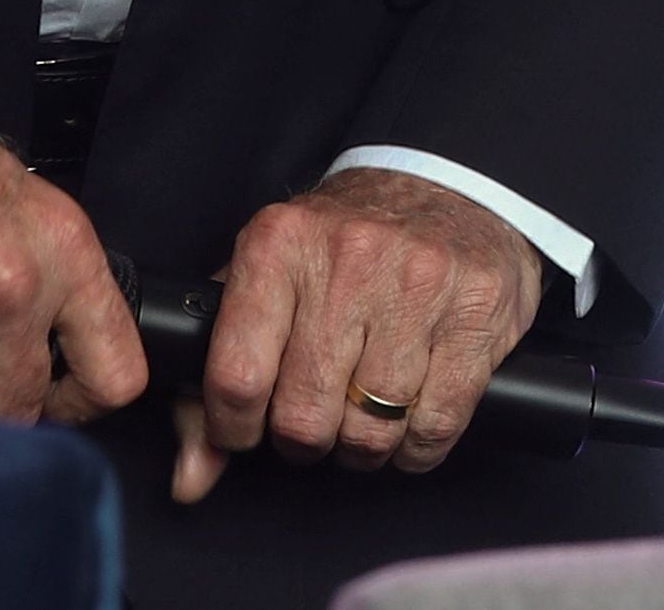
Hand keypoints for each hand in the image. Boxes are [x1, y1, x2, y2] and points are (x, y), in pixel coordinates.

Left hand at [176, 167, 543, 498]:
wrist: (446, 187)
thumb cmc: (343, 243)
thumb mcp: (267, 276)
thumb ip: (218, 371)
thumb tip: (190, 476)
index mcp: (276, 245)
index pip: (236, 374)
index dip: (232, 428)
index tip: (240, 431)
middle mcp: (344, 261)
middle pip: (305, 415)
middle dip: (303, 439)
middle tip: (309, 422)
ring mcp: (416, 288)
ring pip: (372, 430)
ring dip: (361, 447)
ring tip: (358, 418)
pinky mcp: (474, 318)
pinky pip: (436, 427)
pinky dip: (415, 448)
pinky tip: (406, 422)